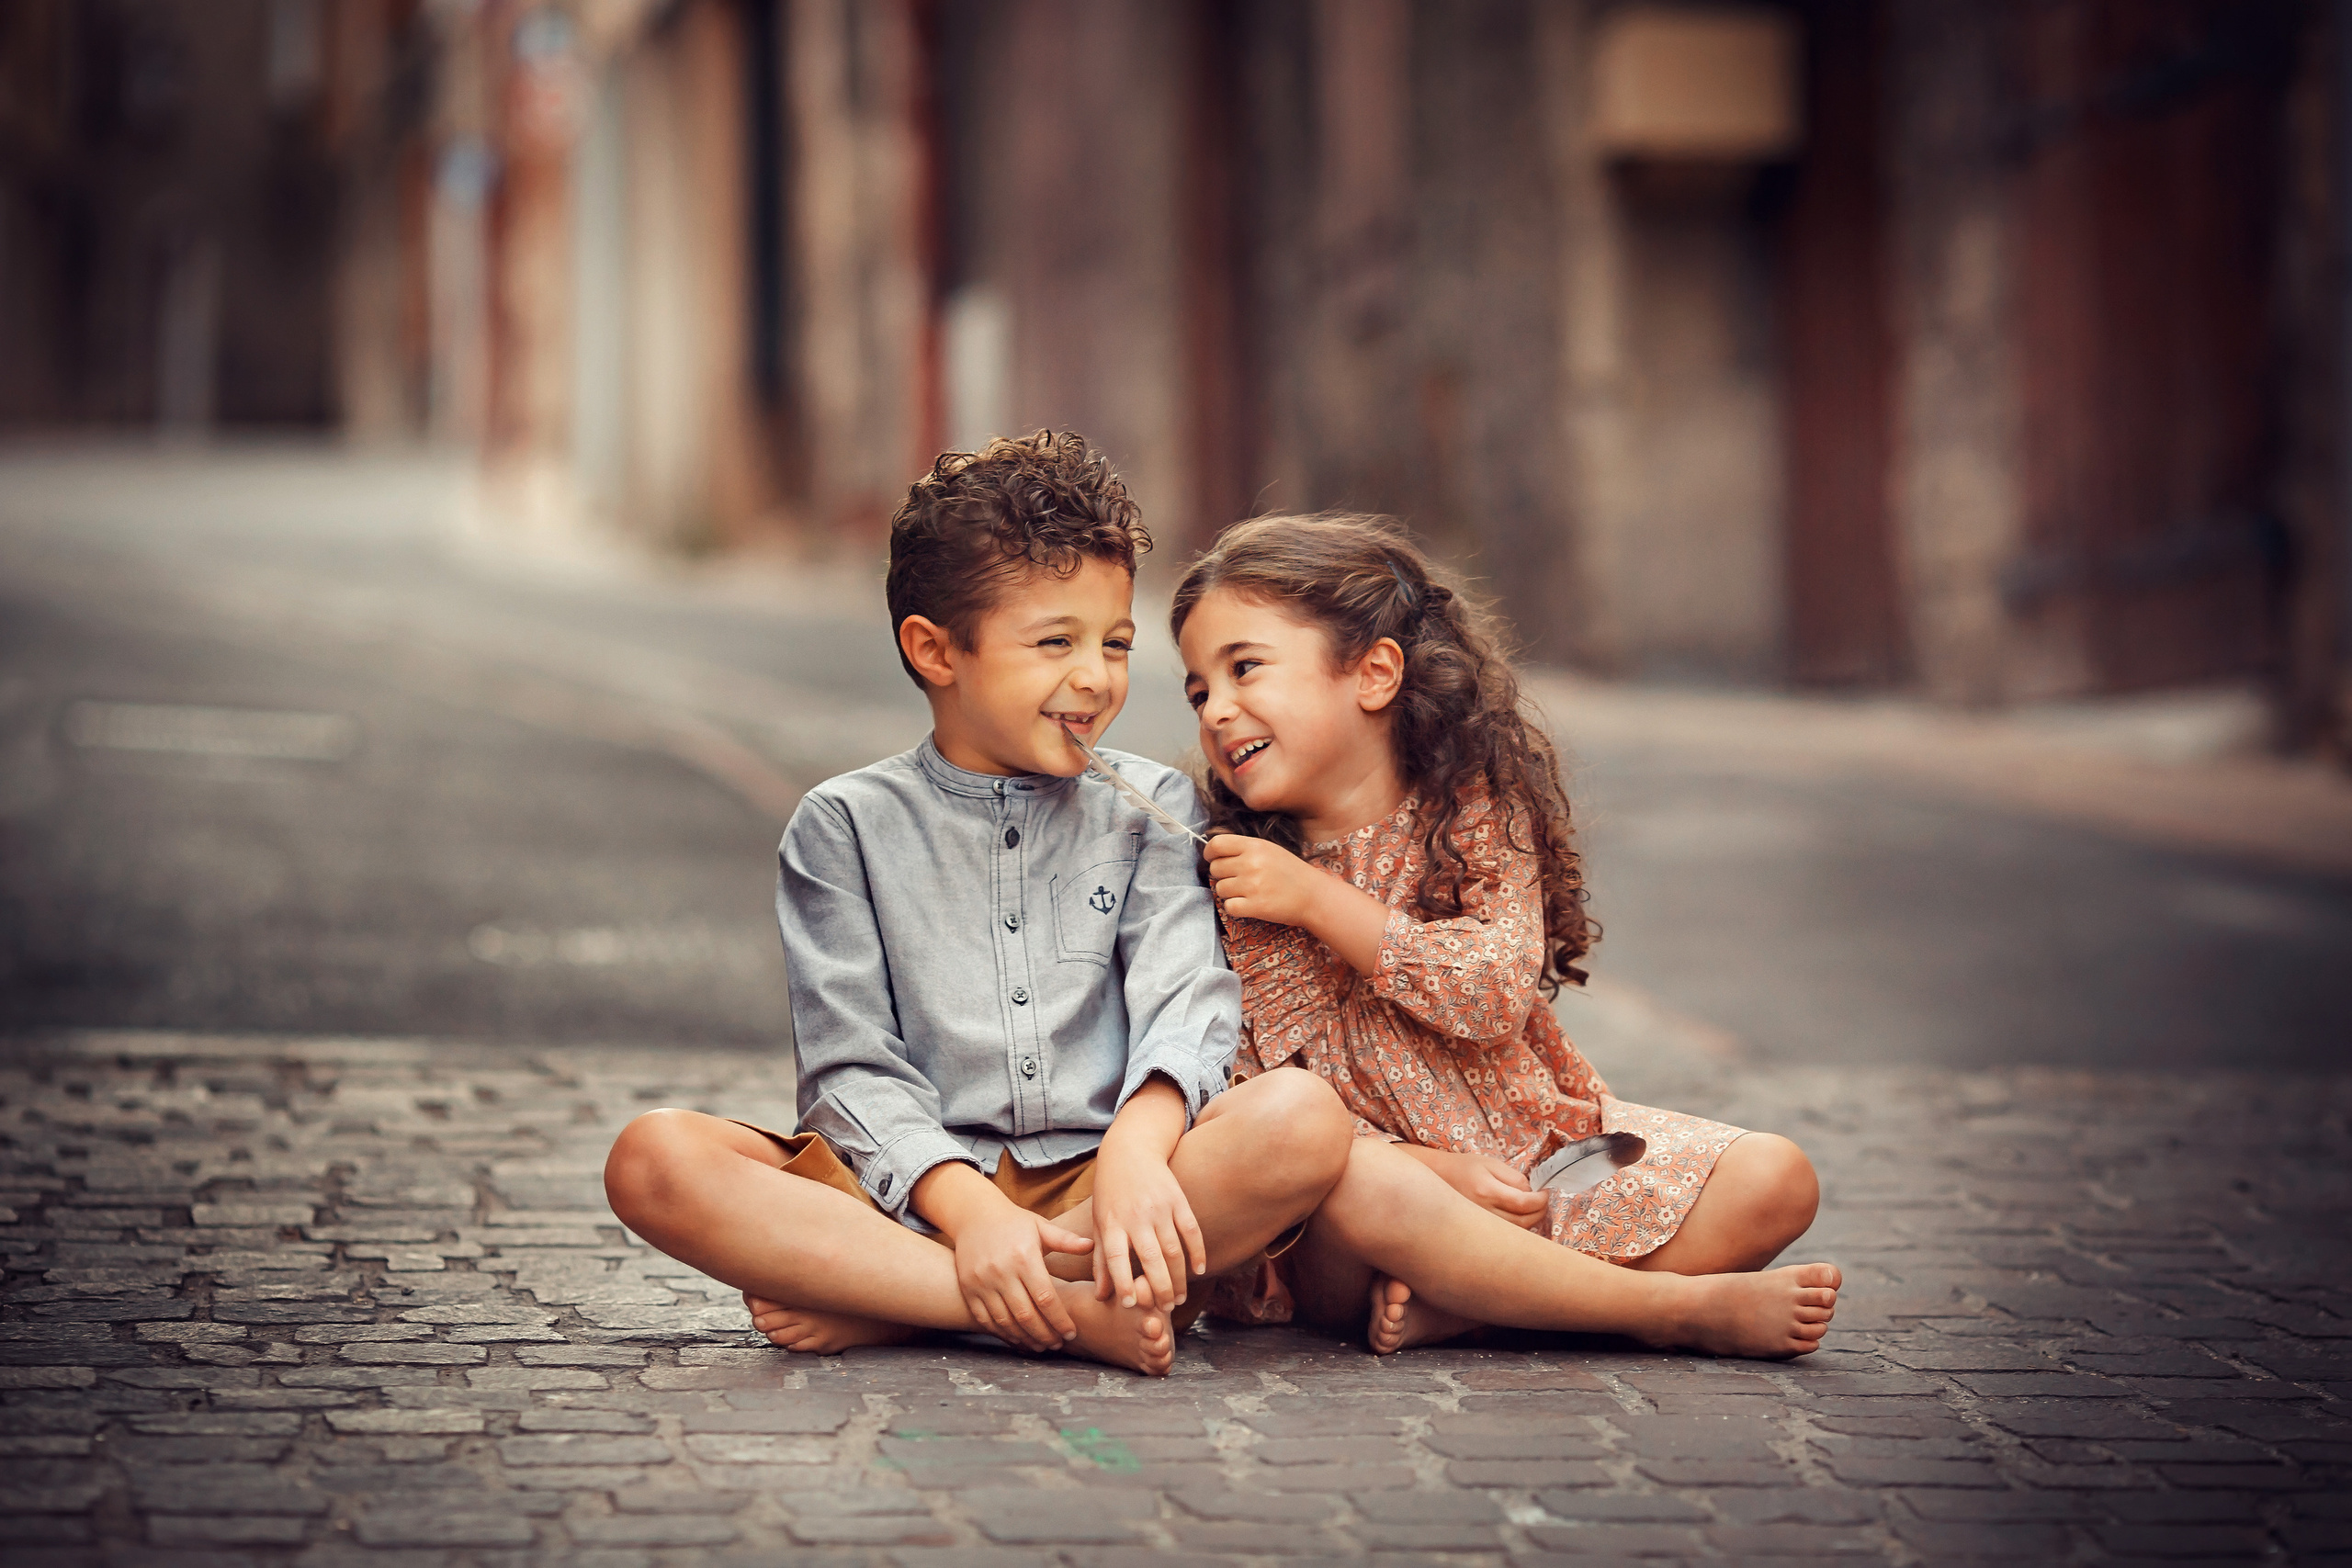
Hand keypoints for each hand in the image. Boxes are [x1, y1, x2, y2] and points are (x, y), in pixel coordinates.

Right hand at [948, 1199, 1096, 1349]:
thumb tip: (1091, 1245)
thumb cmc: (1015, 1222)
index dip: (1060, 1320)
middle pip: (1026, 1315)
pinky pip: (985, 1319)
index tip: (1071, 1333)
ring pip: (1005, 1321)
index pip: (1046, 1298)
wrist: (974, 1214)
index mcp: (1024, 1257)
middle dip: (1045, 1334)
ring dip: (1024, 1338)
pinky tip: (1017, 1339)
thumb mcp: (1041, 1226)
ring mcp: (981, 1282)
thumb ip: (1066, 1240)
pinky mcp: (968, 1288)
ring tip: (1040, 1346)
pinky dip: (1002, 1333)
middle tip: (1058, 1344)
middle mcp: (1001, 1271)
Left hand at [1091, 1080, 1205, 1309]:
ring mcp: (1159, 1207)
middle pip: (1151, 1259)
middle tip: (1165, 1309)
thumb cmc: (1110, 1193)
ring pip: (1173, 1250)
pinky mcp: (1178, 1199)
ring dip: (1179, 1278)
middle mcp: (1136, 1216)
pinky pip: (1191, 1230)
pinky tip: (1199, 1270)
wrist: (1129, 1150)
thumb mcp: (1100, 1223)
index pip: (1116, 1258)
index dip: (1123, 1283)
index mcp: (1112, 1223)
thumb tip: (1103, 1297)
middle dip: (1160, 1289)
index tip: (1130, 1304)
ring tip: (1180, 1298)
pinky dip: (1197, 1251)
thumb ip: (1102, 1261)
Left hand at [1203, 834, 1328, 927]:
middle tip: (1238, 879)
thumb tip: (1215, 852)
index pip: (1217, 844)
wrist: (1313, 896)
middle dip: (1222, 875)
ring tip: (1247, 892)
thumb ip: (1244, 848)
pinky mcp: (1255, 906)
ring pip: (1220, 889)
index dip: (1210, 853)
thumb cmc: (1291, 872)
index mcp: (1255, 846)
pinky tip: (1249, 904)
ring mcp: (1252, 885)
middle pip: (1215, 868)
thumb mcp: (1269, 849)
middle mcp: (1251, 863)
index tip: (1212, 859)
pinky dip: (1235, 908)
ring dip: (1229, 893)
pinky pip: (1228, 906)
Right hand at [1414, 1147, 1549, 1229]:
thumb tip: (1531, 1193)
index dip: (1541, 1200)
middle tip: (1543, 1202)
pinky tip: (1519, 1217)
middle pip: (1523, 1222)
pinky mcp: (1478, 1231)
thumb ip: (1514, 1178)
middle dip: (1540, 1212)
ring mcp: (1480, 1224)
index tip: (1546, 1193)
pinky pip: (1505, 1235)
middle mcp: (1483, 1211)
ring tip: (1532, 1208)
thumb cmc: (1464, 1167)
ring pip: (1516, 1232)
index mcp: (1486, 1191)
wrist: (1437, 1178)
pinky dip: (1517, 1228)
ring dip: (1531, 1221)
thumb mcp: (1490, 1163)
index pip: (1524, 1203)